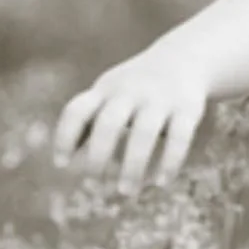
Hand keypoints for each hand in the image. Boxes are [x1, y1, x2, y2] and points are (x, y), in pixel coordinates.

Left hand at [53, 55, 209, 194]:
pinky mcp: (187, 108)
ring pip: (144, 133)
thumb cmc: (135, 86)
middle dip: (98, 155)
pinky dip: (169, 162)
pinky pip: (178, 137)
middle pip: (109, 123)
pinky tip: (161, 183)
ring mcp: (160, 99)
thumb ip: (87, 121)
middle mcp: (130, 92)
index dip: (65, 137)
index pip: (77, 111)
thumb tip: (62, 158)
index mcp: (105, 91)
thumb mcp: (108, 94)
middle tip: (93, 182)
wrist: (185, 56)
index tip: (61, 165)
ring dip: (133, 166)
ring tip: (126, 193)